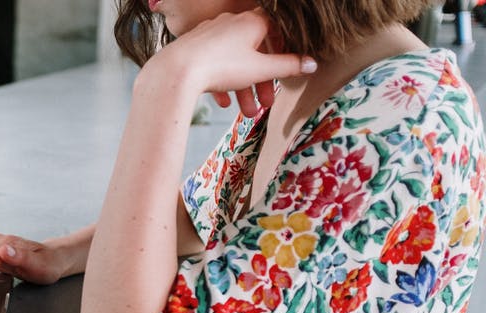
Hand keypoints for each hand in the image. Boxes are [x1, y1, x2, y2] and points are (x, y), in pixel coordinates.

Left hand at [153, 9, 315, 117]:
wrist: (176, 71)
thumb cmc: (221, 66)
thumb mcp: (261, 69)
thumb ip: (288, 67)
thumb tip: (313, 64)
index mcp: (252, 21)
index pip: (276, 31)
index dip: (284, 51)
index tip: (286, 71)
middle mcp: (231, 23)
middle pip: (254, 52)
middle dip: (262, 82)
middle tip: (267, 104)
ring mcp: (210, 34)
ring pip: (233, 62)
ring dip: (243, 89)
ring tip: (245, 114)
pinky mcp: (194, 48)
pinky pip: (213, 65)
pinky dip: (221, 83)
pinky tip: (222, 103)